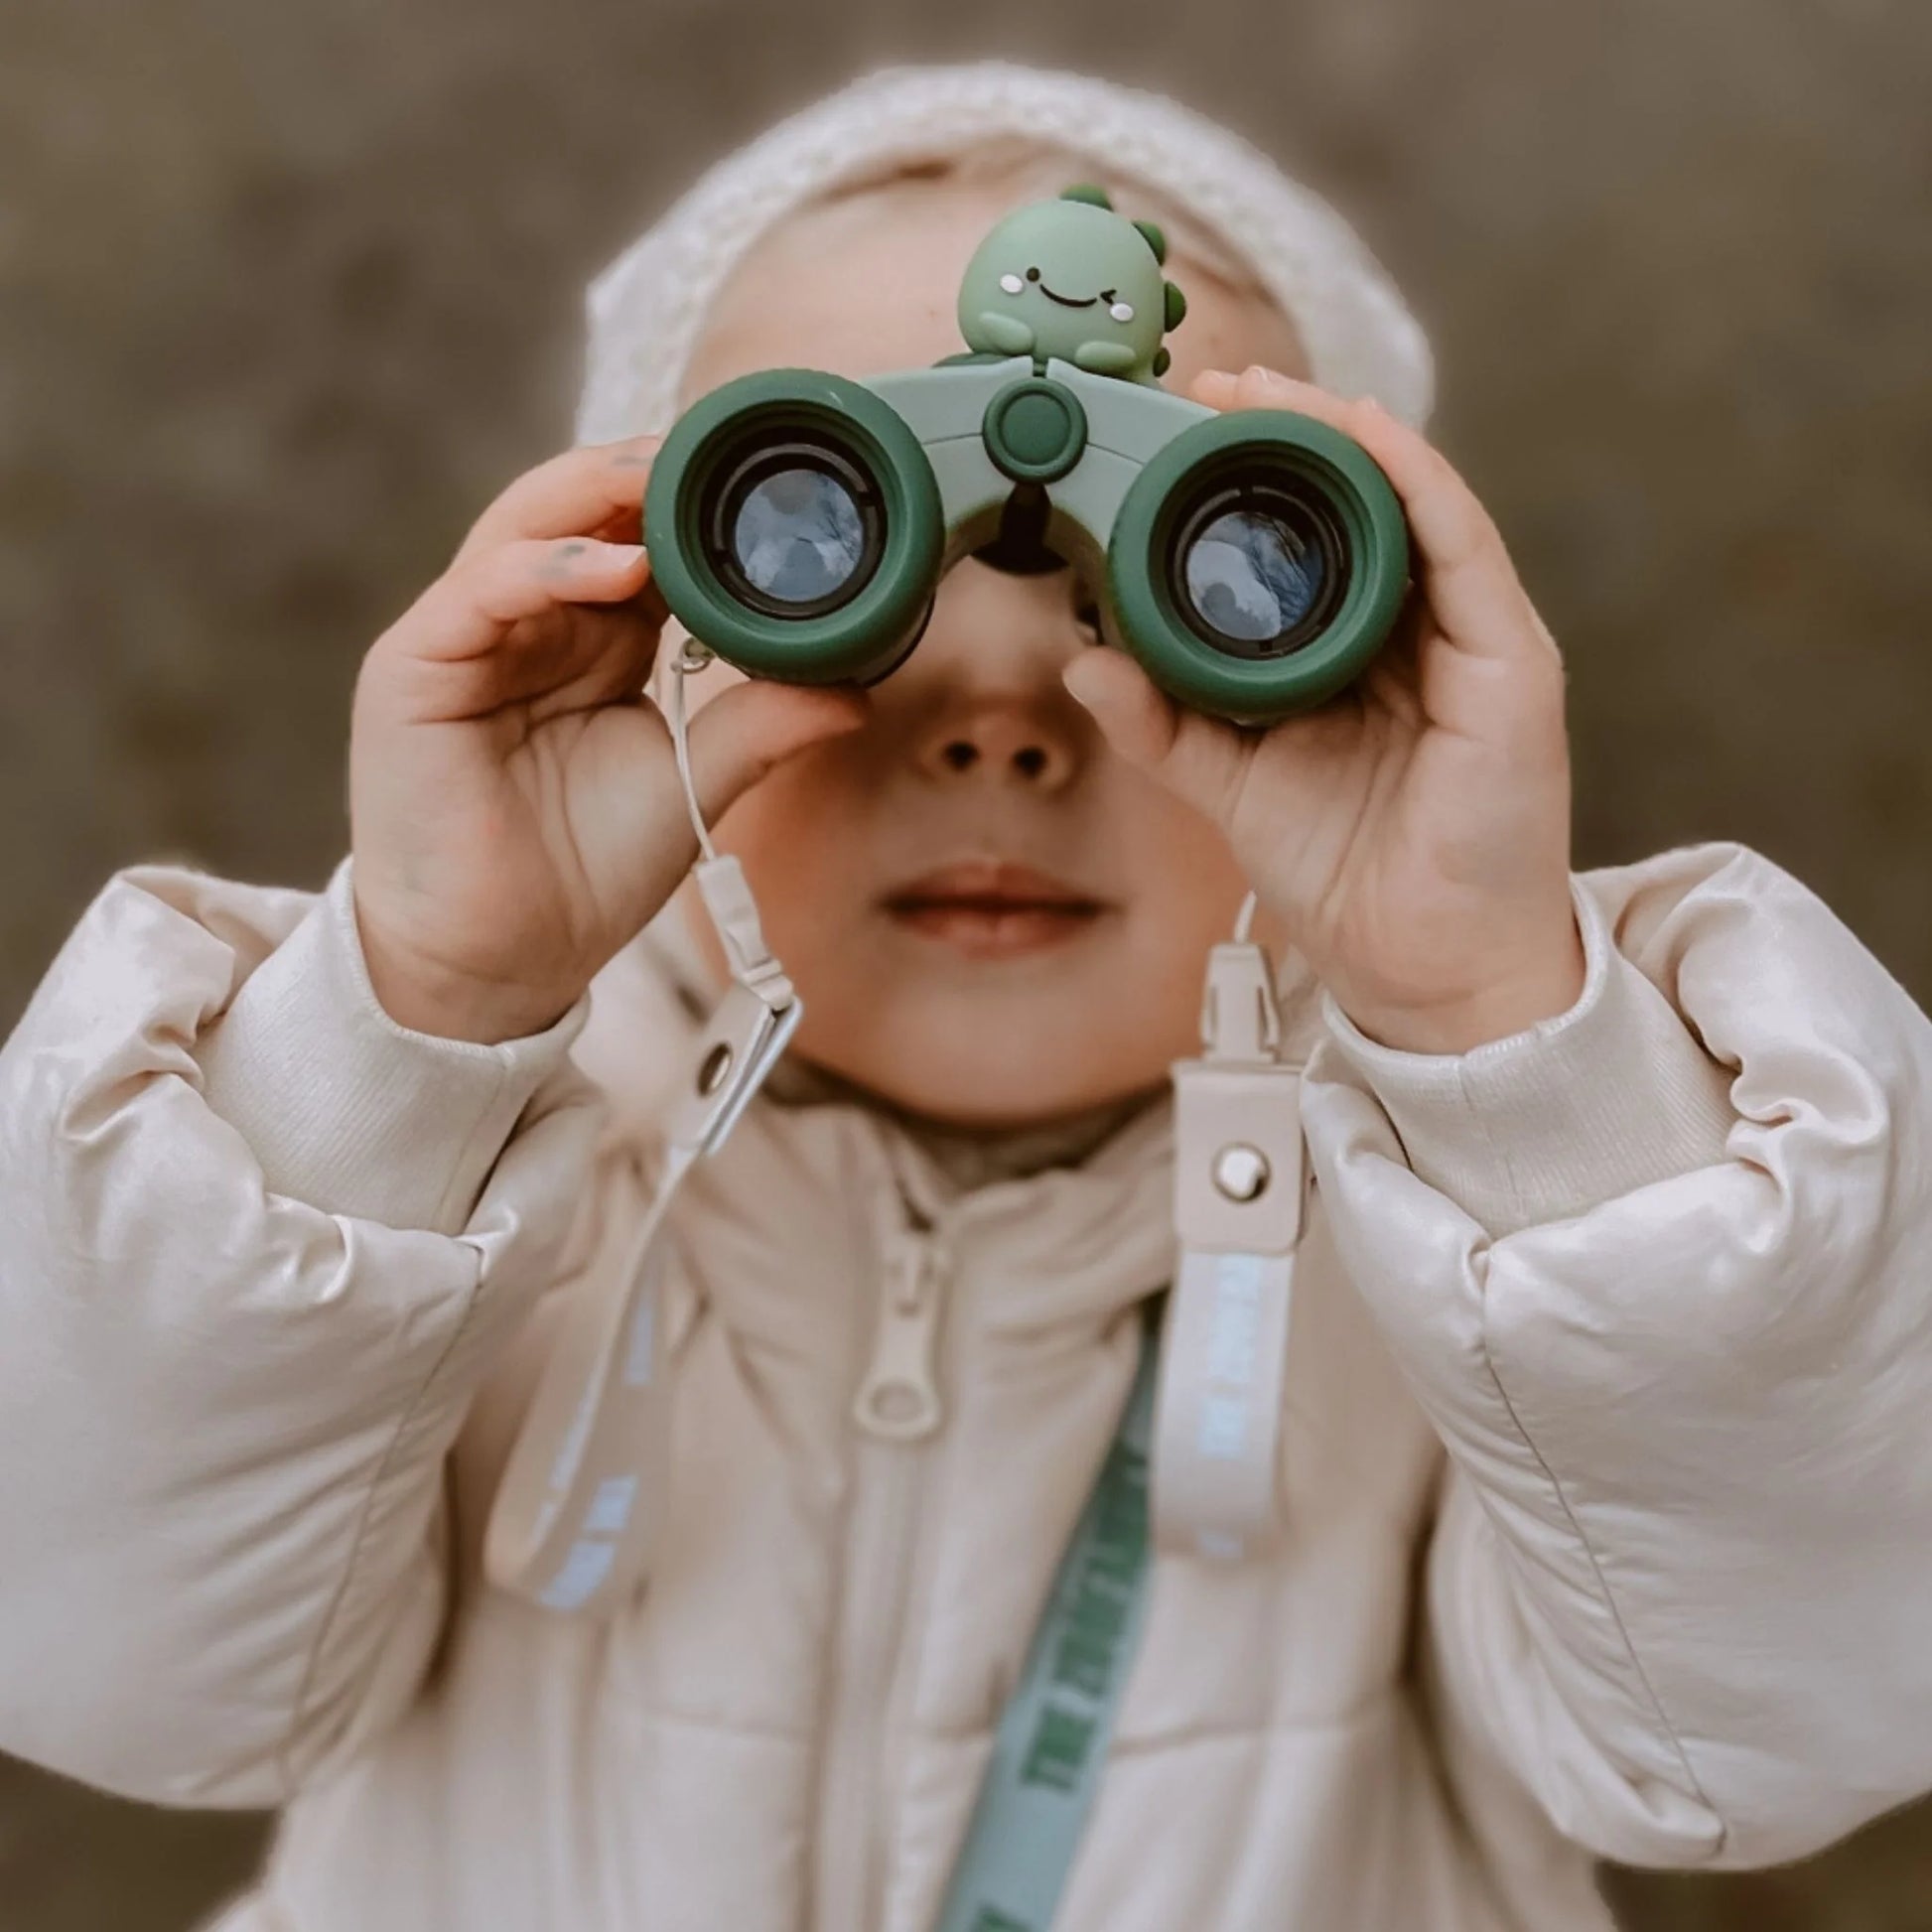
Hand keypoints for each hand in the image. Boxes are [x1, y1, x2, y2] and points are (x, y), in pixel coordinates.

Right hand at [349, 438, 865, 1043]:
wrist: (505, 961)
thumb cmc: (582, 873)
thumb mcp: (693, 785)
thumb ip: (760, 726)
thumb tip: (855, 690)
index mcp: (590, 639)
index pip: (638, 542)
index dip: (692, 508)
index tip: (768, 488)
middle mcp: (527, 622)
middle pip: (579, 513)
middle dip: (646, 476)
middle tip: (719, 451)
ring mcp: (467, 637)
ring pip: (524, 527)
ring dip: (597, 497)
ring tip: (665, 479)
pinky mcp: (415, 666)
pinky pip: (481, 591)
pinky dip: (547, 569)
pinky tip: (612, 568)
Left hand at [1064, 366, 1583, 1053]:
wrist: (1421, 966)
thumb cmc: (1345, 873)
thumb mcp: (1232, 785)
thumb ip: (1164, 724)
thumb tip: (1086, 662)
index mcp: (1364, 652)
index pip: (1320, 534)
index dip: (1259, 471)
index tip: (1185, 427)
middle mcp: (1425, 632)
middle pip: (1368, 500)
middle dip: (1293, 431)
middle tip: (1214, 385)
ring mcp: (1475, 641)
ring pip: (1416, 502)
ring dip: (1344, 433)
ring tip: (1266, 393)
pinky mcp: (1511, 663)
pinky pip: (1465, 545)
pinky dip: (1414, 479)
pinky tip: (1361, 433)